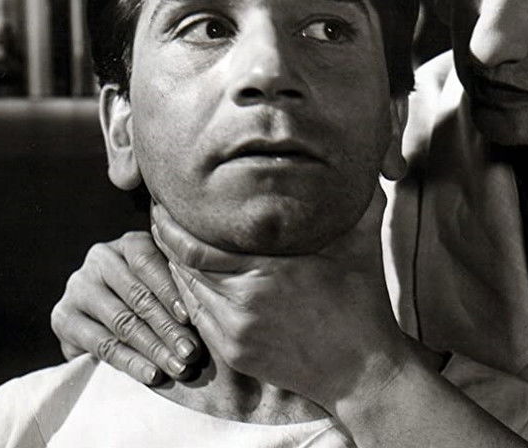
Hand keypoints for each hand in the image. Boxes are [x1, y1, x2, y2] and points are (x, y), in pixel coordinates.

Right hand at [50, 231, 202, 384]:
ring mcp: (77, 287)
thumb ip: (181, 283)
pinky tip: (152, 374)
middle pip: (137, 297)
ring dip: (154, 349)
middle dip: (168, 327)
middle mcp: (99, 258)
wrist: (101, 315)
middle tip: (191, 352)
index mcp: (129, 243)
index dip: (169, 290)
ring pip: (122, 323)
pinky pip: (102, 345)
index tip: (190, 316)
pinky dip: (130, 362)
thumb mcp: (165, 281)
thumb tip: (211, 304)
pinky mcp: (62, 318)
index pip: (148, 263)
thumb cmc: (152, 295)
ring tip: (178, 367)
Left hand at [153, 185, 417, 411]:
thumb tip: (364, 158)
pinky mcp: (232, 353)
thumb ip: (359, 197)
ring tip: (173, 240)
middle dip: (168, 238)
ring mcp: (234, 332)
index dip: (171, 222)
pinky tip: (194, 276)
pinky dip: (191, 293)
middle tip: (163, 212)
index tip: (165, 199)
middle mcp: (241, 304)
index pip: (193, 245)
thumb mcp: (362, 243)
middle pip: (182, 267)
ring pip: (186, 291)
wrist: (363, 369)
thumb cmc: (362, 300)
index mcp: (266, 273)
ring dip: (176, 266)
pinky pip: (198, 315)